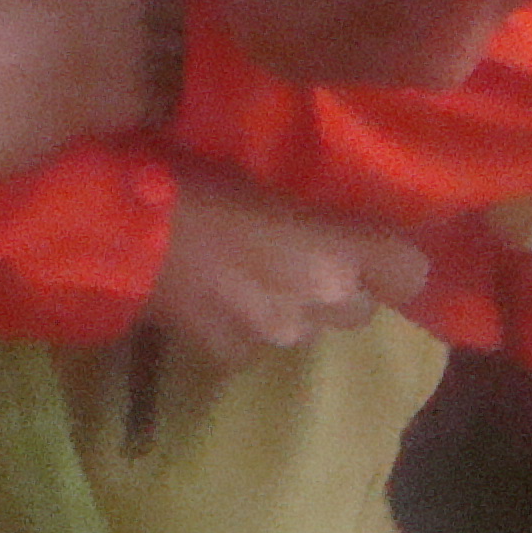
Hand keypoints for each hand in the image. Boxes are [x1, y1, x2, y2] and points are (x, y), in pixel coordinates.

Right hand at [142, 175, 434, 369]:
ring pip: (307, 328)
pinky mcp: (234, 356)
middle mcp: (320, 299)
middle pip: (360, 309)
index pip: (409, 274)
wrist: (122, 233)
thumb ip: (314, 212)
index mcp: (337, 247)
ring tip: (249, 275)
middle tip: (302, 257)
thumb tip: (333, 218)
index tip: (376, 247)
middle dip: (341, 288)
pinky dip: (243, 327)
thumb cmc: (194, 177)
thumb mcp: (268, 175)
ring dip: (292, 307)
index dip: (394, 262)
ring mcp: (277, 334)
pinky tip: (213, 299)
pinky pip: (257, 345)